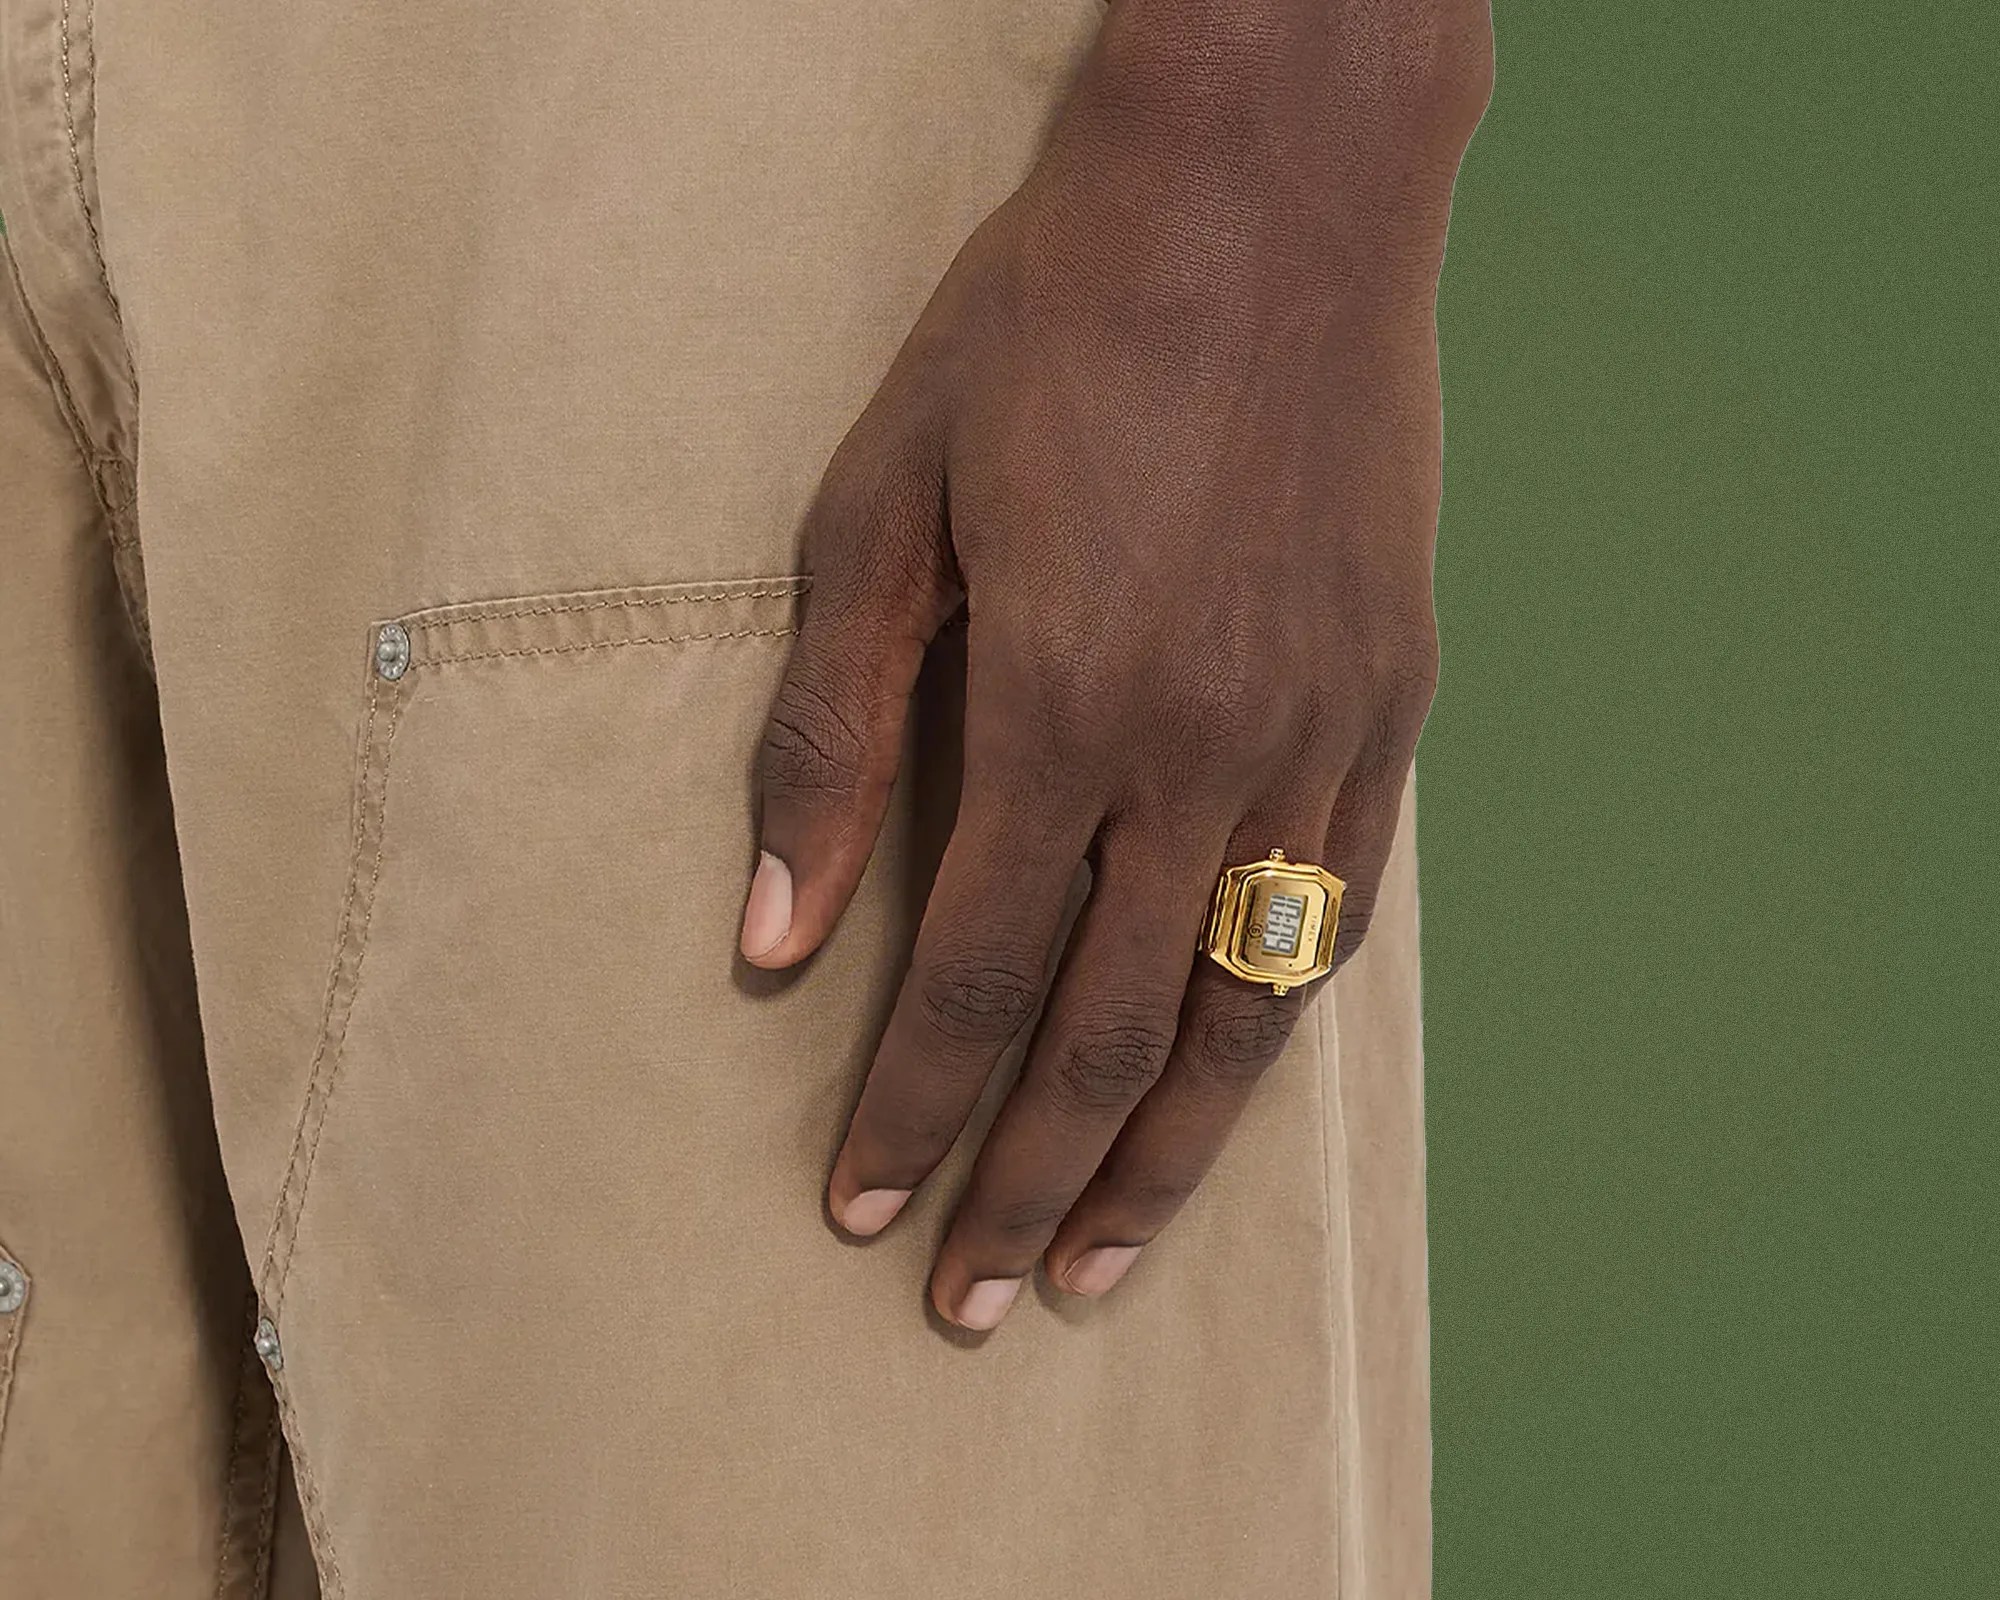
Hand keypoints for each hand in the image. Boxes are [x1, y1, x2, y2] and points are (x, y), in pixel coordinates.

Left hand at [739, 1, 1491, 1329]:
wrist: (1265, 197)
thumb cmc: (1046, 331)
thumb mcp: (880, 506)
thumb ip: (831, 737)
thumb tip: (772, 942)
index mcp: (1067, 702)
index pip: (976, 973)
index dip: (912, 1109)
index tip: (863, 1212)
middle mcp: (1208, 749)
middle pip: (1112, 1029)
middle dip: (1028, 1180)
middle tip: (975, 1303)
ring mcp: (1319, 734)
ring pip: (1245, 1004)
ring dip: (1170, 1151)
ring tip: (1103, 1257)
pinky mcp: (1388, 703)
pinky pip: (1335, 909)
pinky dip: (1272, 1019)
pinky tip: (1226, 1081)